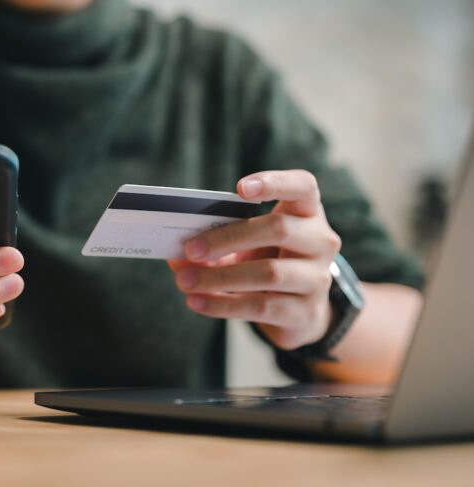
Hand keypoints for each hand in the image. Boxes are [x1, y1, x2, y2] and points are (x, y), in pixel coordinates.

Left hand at [169, 170, 341, 349]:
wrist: (298, 310)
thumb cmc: (267, 260)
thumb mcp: (246, 244)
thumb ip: (215, 241)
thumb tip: (176, 254)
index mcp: (306, 211)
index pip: (302, 186)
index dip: (274, 183)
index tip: (240, 189)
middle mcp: (320, 241)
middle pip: (278, 229)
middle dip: (228, 238)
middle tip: (190, 249)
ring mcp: (318, 277)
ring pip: (268, 273)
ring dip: (219, 277)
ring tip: (185, 281)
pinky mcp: (306, 312)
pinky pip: (261, 307)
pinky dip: (223, 304)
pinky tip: (197, 302)